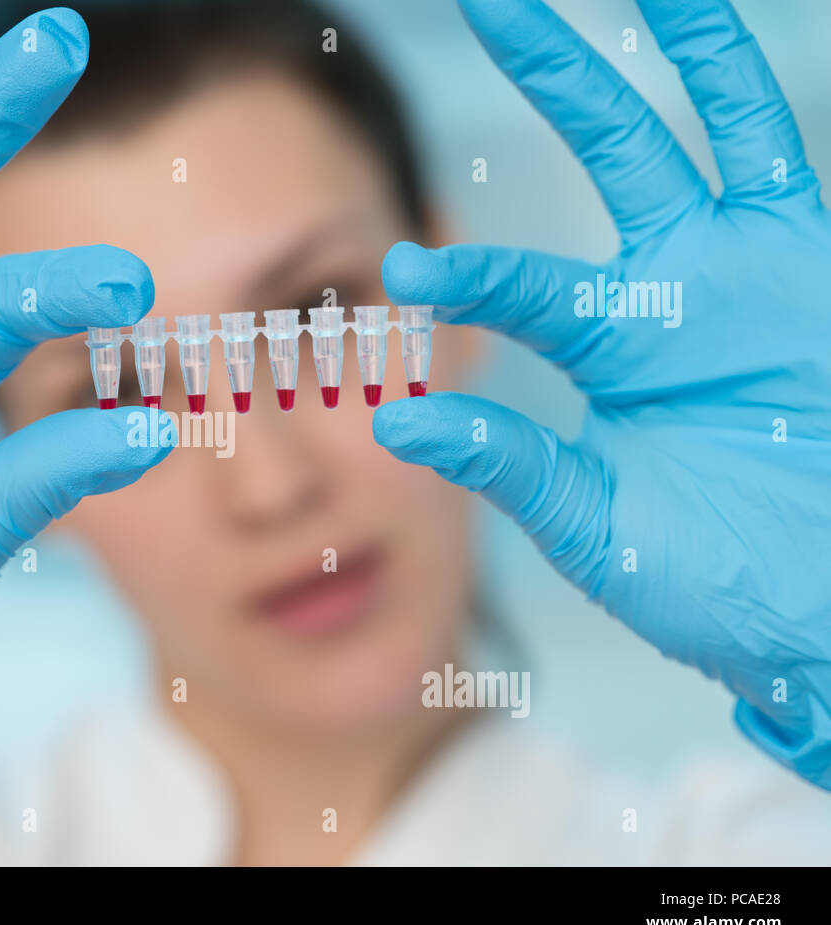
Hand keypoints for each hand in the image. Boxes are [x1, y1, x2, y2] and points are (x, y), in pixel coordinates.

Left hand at [374, 0, 830, 786]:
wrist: (823, 608)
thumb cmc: (715, 579)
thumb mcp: (592, 523)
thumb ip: (507, 462)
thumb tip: (393, 421)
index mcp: (612, 345)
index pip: (521, 284)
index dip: (467, 270)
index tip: (404, 270)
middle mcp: (675, 286)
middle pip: (610, 149)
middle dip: (557, 71)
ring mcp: (751, 266)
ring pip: (706, 123)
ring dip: (672, 40)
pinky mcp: (809, 265)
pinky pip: (778, 154)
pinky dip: (743, 90)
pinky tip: (702, 21)